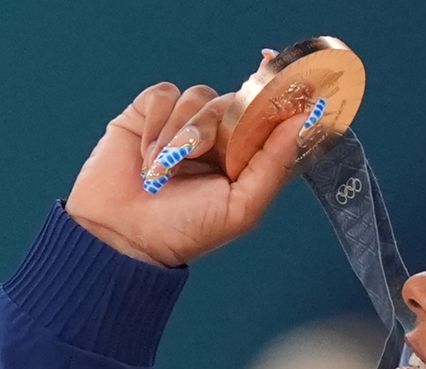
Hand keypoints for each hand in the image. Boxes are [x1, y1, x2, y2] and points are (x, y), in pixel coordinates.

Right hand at [66, 52, 307, 266]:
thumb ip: (274, 162)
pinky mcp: (149, 114)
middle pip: (234, 102)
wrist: (122, 236)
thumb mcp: (241, 206)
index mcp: (244, 158)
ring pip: (199, 96)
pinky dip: (158, 121)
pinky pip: (165, 94)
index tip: (287, 75)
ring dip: (182, 130)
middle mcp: (217, 138)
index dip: (278, 95)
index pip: (269, 117)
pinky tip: (147, 152)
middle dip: (216, 125)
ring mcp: (183, 123)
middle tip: (195, 153)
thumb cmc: (185, 230)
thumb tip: (304, 120)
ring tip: (163, 168)